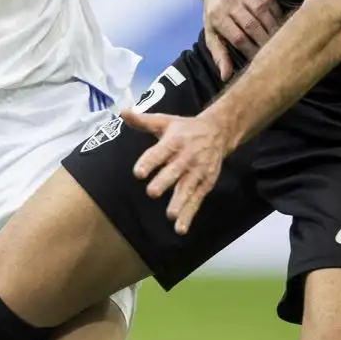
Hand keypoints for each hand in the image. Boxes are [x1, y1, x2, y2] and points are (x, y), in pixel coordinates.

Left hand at [121, 108, 232, 235]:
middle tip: (152, 193)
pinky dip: (189, 215)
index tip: (138, 172)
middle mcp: (186, 158)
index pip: (159, 153)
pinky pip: (196, 201)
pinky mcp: (205, 184)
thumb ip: (143, 121)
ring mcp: (197, 172)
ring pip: (186, 189)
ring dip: (180, 202)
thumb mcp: (165, 121)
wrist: (219, 131)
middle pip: (173, 171)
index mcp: (173, 142)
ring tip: (171, 215)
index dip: (149, 162)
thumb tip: (122, 111)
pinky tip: (180, 228)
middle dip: (164, 182)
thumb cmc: (185, 128)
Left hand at [201, 0, 283, 80]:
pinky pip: (269, 0)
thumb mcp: (211, 34)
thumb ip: (219, 55)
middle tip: (275, 53)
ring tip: (281, 40)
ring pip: (262, 11)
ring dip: (273, 27)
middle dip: (264, 40)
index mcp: (217, 17)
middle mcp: (229, 3)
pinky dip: (277, 13)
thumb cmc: (214, 14)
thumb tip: (225, 76)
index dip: (250, 50)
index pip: (237, 37)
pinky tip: (282, 24)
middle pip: (251, 24)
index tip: (260, 61)